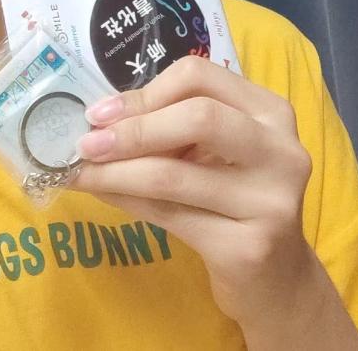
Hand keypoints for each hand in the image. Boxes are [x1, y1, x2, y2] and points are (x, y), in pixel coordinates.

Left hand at [69, 55, 316, 327]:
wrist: (277, 280)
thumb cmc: (234, 200)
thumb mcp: (211, 154)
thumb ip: (170, 127)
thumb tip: (97, 118)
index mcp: (270, 112)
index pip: (199, 77)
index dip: (146, 91)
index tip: (101, 111)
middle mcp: (281, 150)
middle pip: (197, 118)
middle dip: (132, 129)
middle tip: (85, 142)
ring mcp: (270, 201)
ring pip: (173, 174)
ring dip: (114, 171)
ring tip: (77, 171)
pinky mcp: (248, 247)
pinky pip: (169, 215)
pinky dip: (125, 200)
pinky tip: (102, 194)